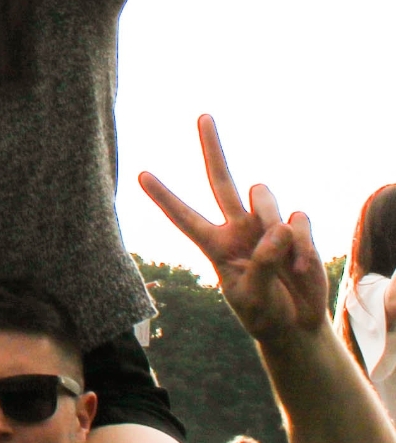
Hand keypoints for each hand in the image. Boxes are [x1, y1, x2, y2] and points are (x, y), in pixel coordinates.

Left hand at [140, 116, 328, 343]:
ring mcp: (266, 226)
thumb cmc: (264, 313)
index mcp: (214, 245)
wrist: (297, 326)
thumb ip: (261, 264)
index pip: (183, 217)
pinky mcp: (296, 230)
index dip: (164, 197)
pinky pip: (297, 219)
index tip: (141, 175)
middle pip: (220, 180)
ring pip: (262, 194)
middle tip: (203, 116)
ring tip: (285, 261)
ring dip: (272, 220)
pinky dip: (302, 245)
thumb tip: (279, 228)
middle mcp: (237, 228)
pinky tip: (302, 269)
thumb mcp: (252, 297)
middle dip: (212, 148)